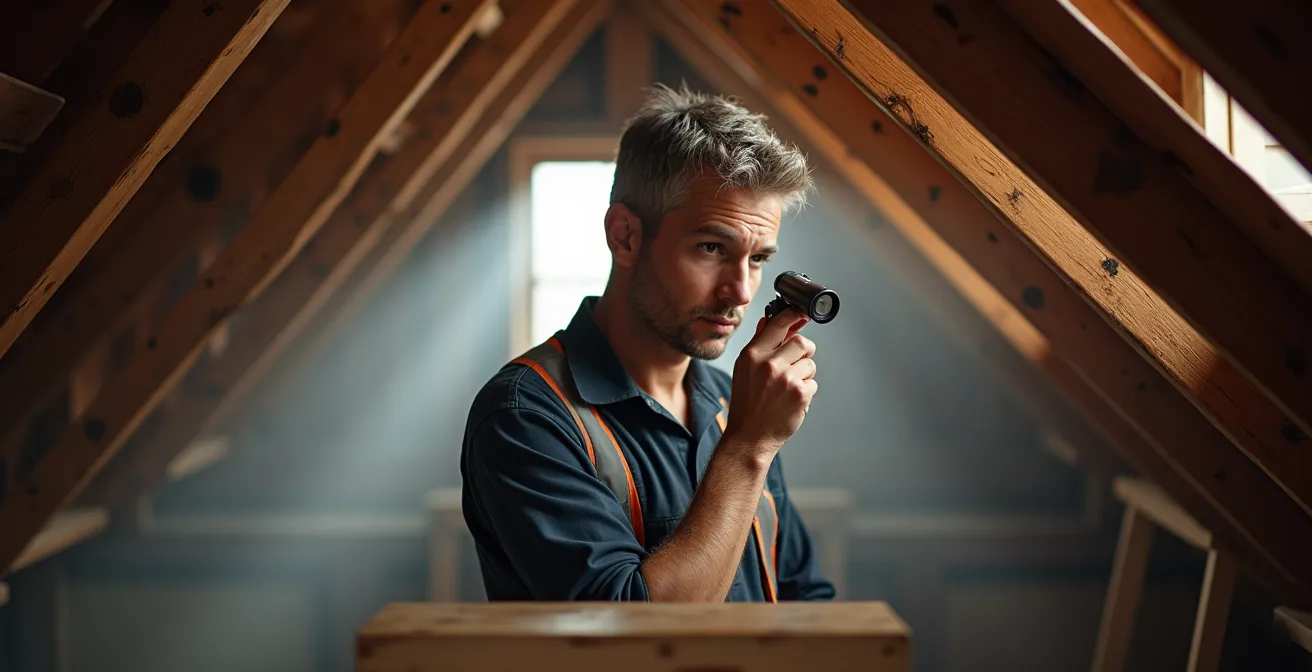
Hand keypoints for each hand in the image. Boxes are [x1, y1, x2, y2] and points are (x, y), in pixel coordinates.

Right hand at [724, 307, 817, 458]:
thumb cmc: (746, 404)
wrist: (748, 437)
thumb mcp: (744, 370)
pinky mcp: (800, 394)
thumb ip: (759, 344)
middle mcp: (769, 363)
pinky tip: (791, 401)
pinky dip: (806, 392)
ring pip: (810, 364)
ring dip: (804, 375)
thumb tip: (769, 320)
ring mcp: (786, 378)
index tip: (802, 313)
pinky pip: (813, 383)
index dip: (794, 315)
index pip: (778, 324)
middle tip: (797, 363)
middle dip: (804, 351)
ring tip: (788, 389)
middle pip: (802, 342)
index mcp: (752, 354)